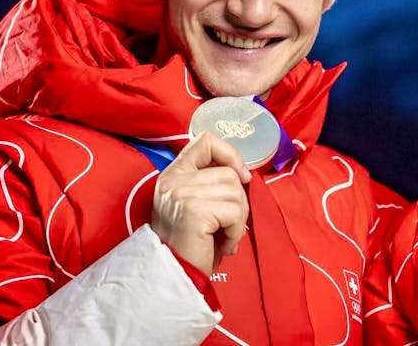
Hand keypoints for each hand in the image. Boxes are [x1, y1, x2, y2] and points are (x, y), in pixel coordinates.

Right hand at [151, 131, 252, 275]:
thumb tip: (244, 173)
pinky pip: (234, 213)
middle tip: (227, 225)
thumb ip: (212, 183)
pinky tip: (223, 244)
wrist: (175, 276)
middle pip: (229, 173)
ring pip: (235, 192)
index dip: (230, 154)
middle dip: (238, 202)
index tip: (240, 175)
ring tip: (223, 235)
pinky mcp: (193, 210)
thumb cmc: (191, 245)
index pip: (206, 141)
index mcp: (174, 174)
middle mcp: (174, 180)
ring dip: (238, 219)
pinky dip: (235, 232)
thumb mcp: (198, 205)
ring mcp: (181, 194)